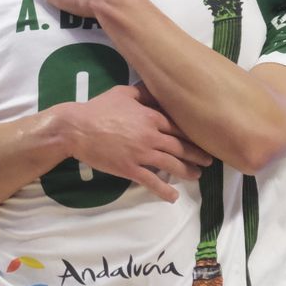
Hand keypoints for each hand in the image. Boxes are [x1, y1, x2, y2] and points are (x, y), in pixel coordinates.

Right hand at [61, 85, 210, 202]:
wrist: (77, 128)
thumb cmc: (98, 108)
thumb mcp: (123, 93)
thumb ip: (143, 93)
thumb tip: (156, 89)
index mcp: (151, 117)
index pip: (179, 128)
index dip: (193, 136)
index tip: (204, 140)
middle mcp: (151, 136)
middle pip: (180, 147)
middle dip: (197, 155)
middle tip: (208, 161)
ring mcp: (141, 154)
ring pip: (171, 165)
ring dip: (187, 171)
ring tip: (197, 176)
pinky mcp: (129, 169)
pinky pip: (151, 181)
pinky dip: (164, 190)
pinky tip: (173, 197)